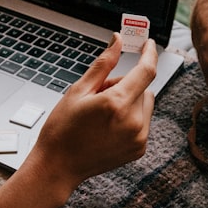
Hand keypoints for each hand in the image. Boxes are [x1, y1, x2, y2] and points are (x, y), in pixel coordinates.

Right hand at [29, 33, 157, 192]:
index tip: (148, 44)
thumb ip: (103, 64)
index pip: (146, 71)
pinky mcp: (139, 149)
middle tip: (99, 95)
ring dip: (129, 101)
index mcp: (116, 103)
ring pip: (144, 104)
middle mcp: (133, 122)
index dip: (149, 53)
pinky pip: (143, 122)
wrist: (58, 167)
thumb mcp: (78, 91)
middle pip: (143, 87)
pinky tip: (107, 128)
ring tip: (102, 114)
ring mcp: (138, 138)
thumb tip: (118, 40)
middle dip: (125, 84)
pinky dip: (130, 118)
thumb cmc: (62, 129)